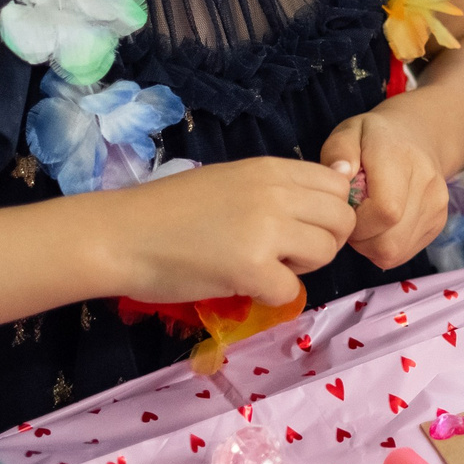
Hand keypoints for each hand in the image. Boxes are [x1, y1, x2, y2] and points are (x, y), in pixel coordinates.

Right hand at [104, 157, 355, 306]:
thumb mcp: (233, 180)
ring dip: (300, 268)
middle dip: (322, 242)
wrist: (121, 236)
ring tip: (262, 266)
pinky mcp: (251, 269)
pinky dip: (271, 295)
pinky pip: (290, 291)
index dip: (329, 211)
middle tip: (285, 253)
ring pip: (324, 253)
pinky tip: (243, 284)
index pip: (338, 185)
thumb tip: (339, 184)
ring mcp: (266, 230)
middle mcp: (276, 194)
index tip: (303, 226)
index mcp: (271, 169)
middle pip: (341, 220)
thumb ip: (281, 186)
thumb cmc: (171, 210)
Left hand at [320, 110, 457, 269]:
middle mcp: (427, 184)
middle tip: (352, 217)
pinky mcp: (439, 222)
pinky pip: (404, 252)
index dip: (357, 222)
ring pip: (396, 252)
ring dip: (371, 245)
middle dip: (360, 239)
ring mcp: (437, 206)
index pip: (385, 212)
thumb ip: (338, 151)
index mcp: (401, 159)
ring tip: (365, 220)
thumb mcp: (348, 132)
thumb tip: (340, 174)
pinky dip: (385, 246)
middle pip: (390, 241)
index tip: (346, 208)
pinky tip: (380, 225)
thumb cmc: (374, 138)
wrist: (418, 136)